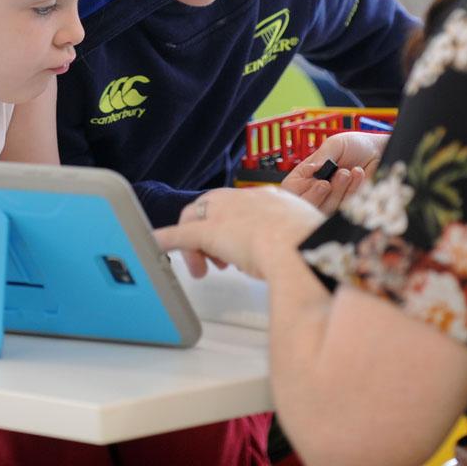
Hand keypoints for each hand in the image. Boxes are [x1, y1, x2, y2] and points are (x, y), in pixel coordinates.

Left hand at [155, 187, 323, 281]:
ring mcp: (225, 213)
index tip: (236, 244)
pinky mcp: (208, 232)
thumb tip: (310, 255)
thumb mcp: (310, 238)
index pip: (240, 206)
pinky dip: (166, 240)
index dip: (234, 226)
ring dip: (196, 245)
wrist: (299, 245)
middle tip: (214, 262)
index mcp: (271, 198)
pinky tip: (155, 245)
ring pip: (196, 221)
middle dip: (209, 234)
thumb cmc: (311, 246)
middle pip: (212, 209)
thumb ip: (301, 241)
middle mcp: (244, 199)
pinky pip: (180, 235)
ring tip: (204, 269)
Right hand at [281, 131, 386, 214]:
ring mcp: (333, 201)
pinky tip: (359, 173)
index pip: (292, 190)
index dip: (301, 190)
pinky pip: (346, 207)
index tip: (317, 181)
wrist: (379, 151)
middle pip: (307, 205)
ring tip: (348, 171)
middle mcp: (317, 190)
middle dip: (317, 194)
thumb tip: (312, 170)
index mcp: (306, 175)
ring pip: (327, 208)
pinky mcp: (349, 208)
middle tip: (327, 182)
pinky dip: (353, 190)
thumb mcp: (335, 144)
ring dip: (338, 189)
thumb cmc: (355, 145)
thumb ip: (322, 156)